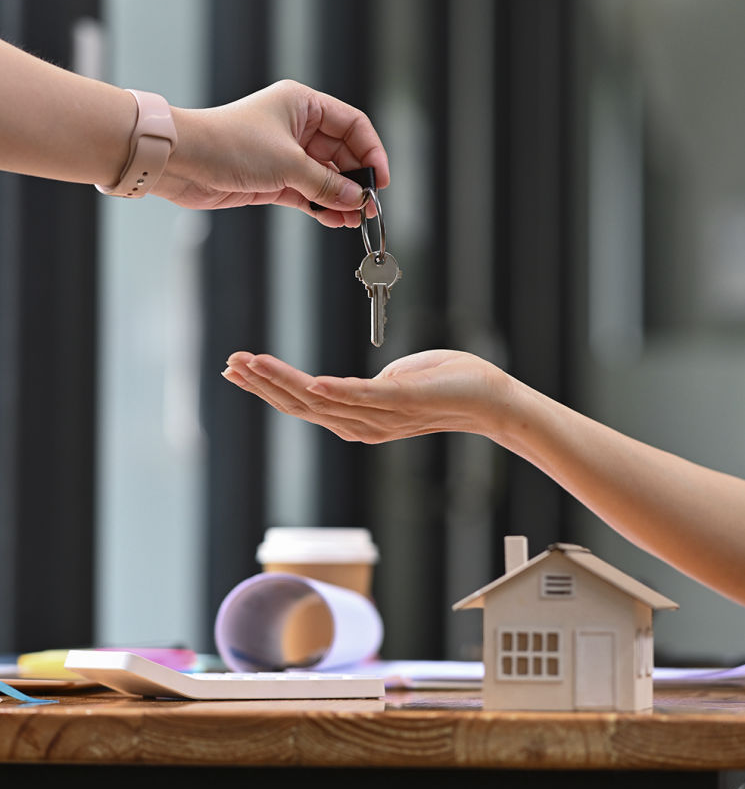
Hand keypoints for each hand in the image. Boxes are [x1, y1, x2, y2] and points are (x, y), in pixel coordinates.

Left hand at [159, 80, 388, 225]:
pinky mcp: (272, 179)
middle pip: (341, 153)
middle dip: (356, 180)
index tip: (380, 179)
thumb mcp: (287, 163)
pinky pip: (307, 193)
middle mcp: (296, 126)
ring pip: (324, 177)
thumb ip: (325, 184)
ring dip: (340, 197)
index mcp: (303, 104)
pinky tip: (336, 220)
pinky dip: (321, 206)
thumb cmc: (228, 143)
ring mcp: (284, 154)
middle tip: (369, 206)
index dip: (371, 151)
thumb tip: (355, 199)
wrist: (182, 161)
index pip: (352, 124)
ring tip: (355, 219)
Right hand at [222, 349, 508, 441]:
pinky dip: (334, 392)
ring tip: (252, 363)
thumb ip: (368, 384)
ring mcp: (380, 417)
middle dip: (262, 384)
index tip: (238, 368)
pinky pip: (360, 399)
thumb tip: (350, 382)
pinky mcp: (400, 403)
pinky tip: (311, 381)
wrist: (490, 398)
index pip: (301, 403)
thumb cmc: (447, 383)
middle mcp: (362, 425)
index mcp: (357, 417)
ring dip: (283, 382)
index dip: (267, 387)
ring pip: (320, 402)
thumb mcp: (397, 381)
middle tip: (231, 364)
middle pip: (300, 406)